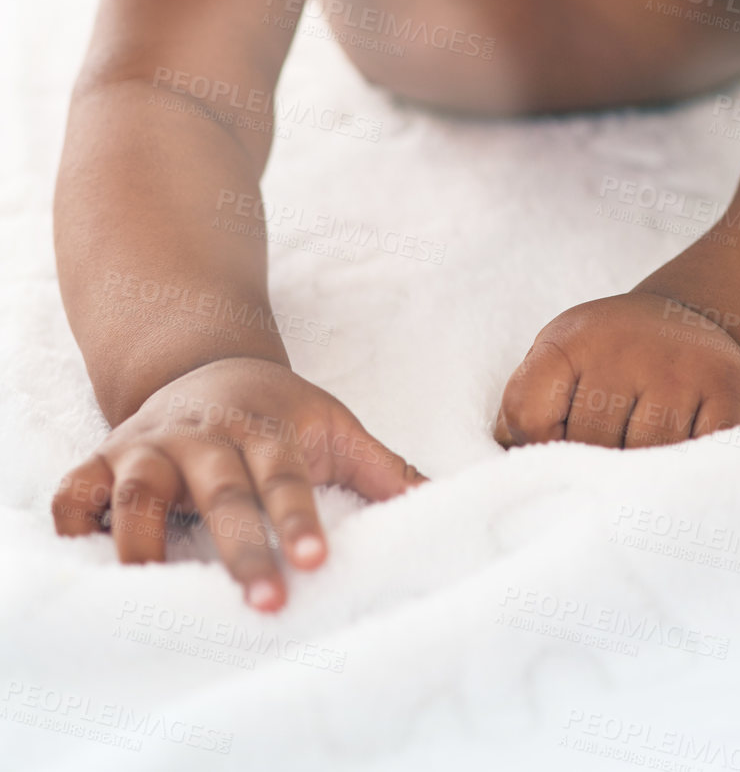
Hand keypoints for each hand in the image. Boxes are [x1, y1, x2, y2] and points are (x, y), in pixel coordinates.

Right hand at [52, 356, 424, 609]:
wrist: (204, 357)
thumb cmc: (279, 412)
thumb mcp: (334, 426)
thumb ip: (384, 468)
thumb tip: (448, 501)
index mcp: (265, 430)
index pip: (285, 476)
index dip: (298, 517)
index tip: (318, 559)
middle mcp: (206, 437)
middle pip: (222, 492)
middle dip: (241, 547)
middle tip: (266, 602)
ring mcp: (151, 447)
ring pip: (140, 489)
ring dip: (144, 538)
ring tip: (151, 589)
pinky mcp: (105, 459)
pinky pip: (77, 488)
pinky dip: (72, 515)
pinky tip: (81, 551)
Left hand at [494, 290, 739, 450]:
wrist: (690, 320)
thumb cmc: (610, 357)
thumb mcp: (558, 360)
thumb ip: (526, 410)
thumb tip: (508, 472)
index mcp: (571, 339)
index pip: (527, 415)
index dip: (537, 442)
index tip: (560, 436)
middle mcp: (626, 347)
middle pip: (589, 445)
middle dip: (595, 458)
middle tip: (613, 440)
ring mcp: (680, 369)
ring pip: (643, 459)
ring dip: (641, 468)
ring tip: (644, 444)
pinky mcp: (729, 393)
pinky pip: (694, 460)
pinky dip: (686, 467)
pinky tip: (682, 443)